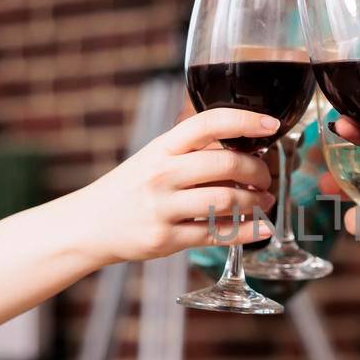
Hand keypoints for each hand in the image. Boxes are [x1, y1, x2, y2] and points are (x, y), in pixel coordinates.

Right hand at [66, 108, 276, 267]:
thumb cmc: (130, 188)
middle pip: (226, 165)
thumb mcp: (154, 158)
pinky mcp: (166, 238)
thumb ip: (192, 152)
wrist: (89, 224)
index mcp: (162, 147)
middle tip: (266, 178)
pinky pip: (217, 234)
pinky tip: (262, 229)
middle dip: (258, 171)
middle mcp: (161, 174)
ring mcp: (162, 207)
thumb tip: (246, 147)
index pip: (207, 123)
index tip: (271, 125)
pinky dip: (247, 231)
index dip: (244, 120)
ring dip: (256, 202)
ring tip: (264, 202)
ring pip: (226, 201)